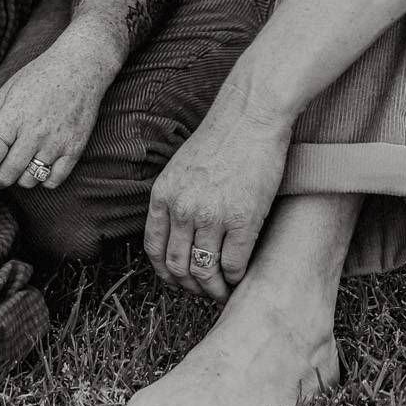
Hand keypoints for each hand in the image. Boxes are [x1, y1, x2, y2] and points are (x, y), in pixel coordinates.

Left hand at [0, 29, 107, 197]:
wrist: (80, 67)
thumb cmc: (39, 76)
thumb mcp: (6, 93)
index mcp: (13, 117)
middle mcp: (34, 134)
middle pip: (5, 176)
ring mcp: (56, 143)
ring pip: (27, 181)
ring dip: (16, 179)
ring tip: (15, 163)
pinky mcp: (74, 149)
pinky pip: (52, 181)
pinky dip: (41, 180)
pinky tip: (37, 165)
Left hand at [144, 75, 290, 303]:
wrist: (251, 116)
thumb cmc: (222, 138)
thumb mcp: (182, 167)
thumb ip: (176, 199)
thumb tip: (180, 234)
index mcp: (164, 195)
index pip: (154, 250)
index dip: (167, 272)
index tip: (180, 279)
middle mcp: (182, 208)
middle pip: (177, 267)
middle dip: (190, 286)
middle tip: (205, 289)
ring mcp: (212, 216)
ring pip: (204, 273)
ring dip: (214, 289)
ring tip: (224, 288)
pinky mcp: (243, 220)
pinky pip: (233, 266)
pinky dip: (236, 278)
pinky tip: (241, 274)